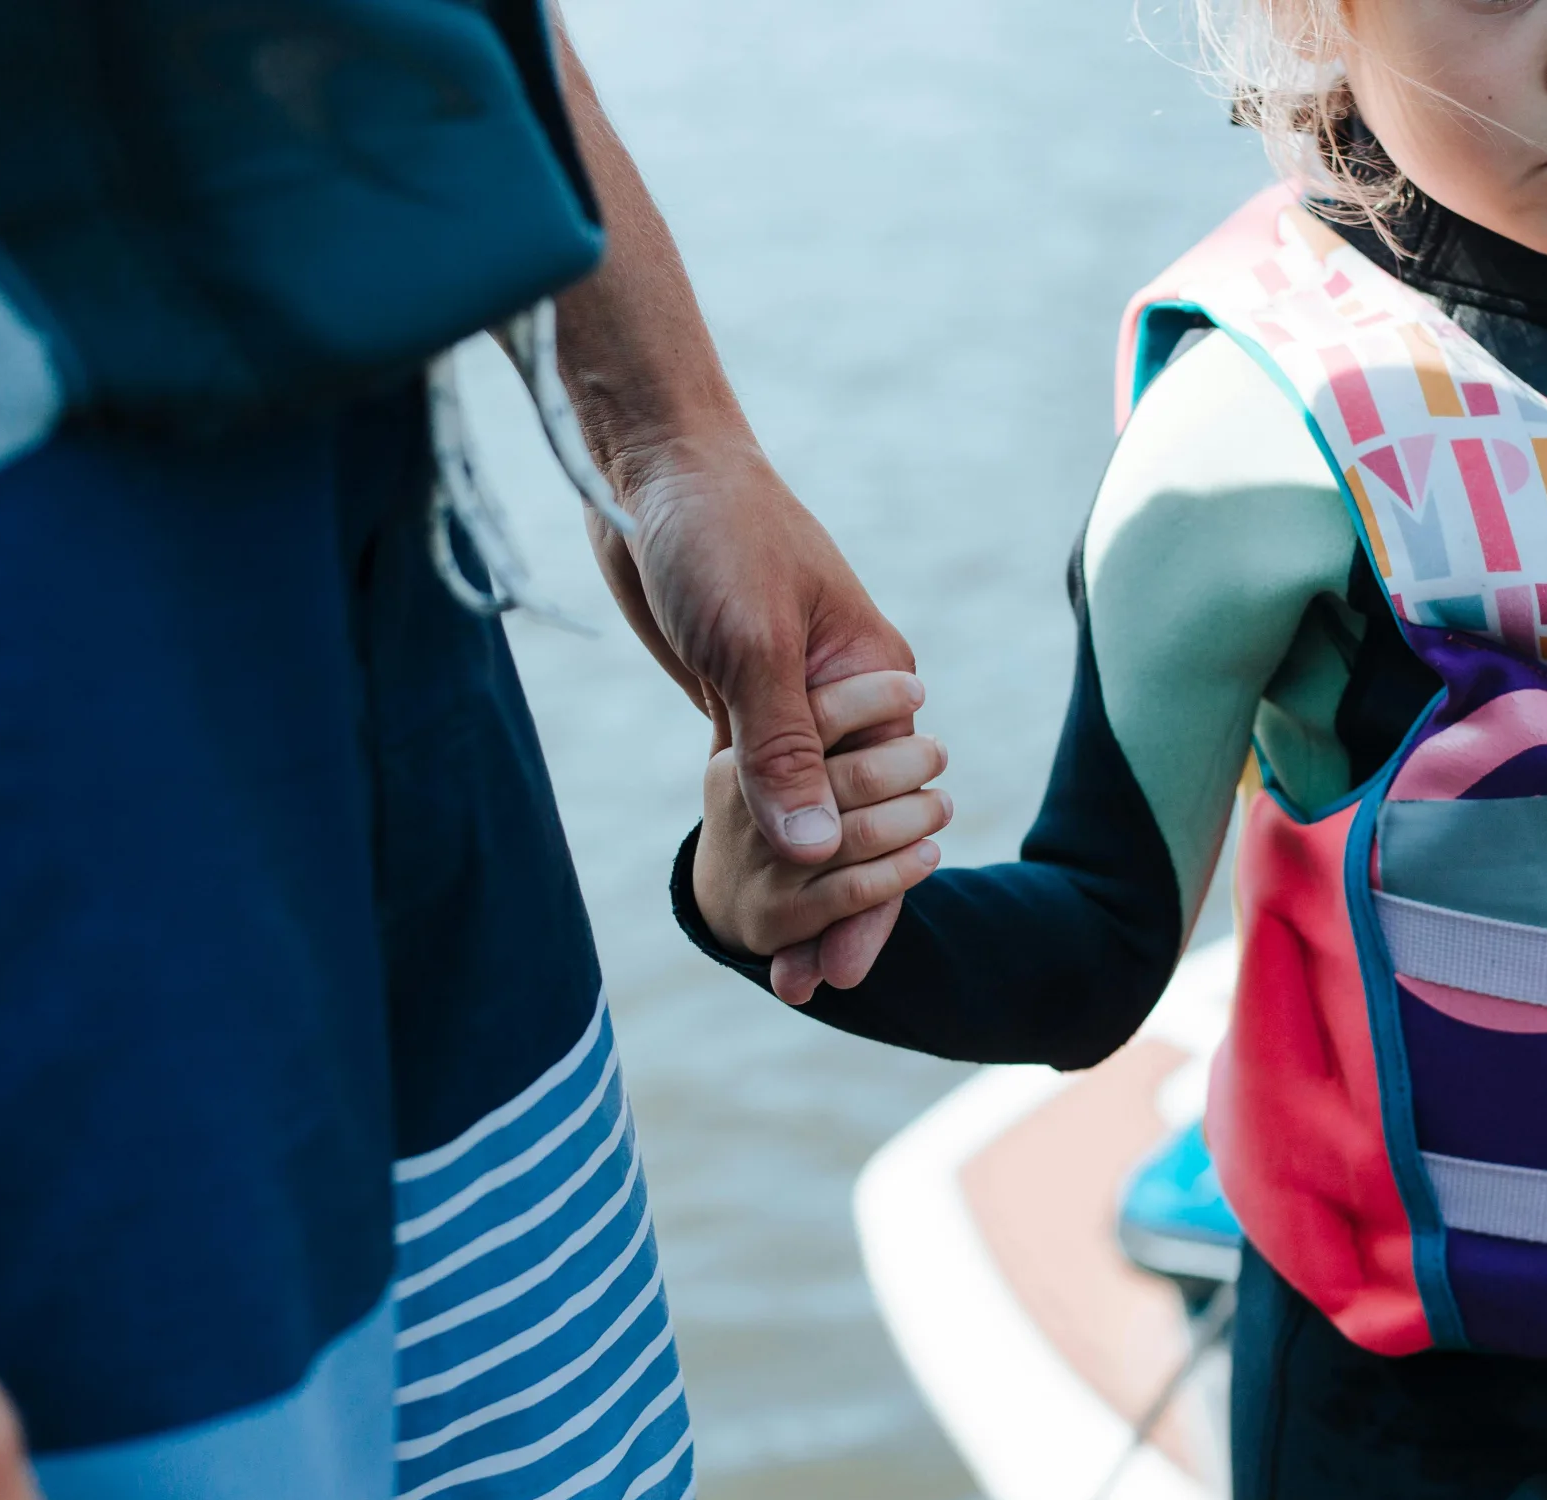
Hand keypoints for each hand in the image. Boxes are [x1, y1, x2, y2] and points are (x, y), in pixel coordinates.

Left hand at [584, 441, 917, 991]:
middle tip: (810, 989)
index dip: (873, 893)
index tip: (845, 968)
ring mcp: (794, 702)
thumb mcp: (750, 642)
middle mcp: (846, 698)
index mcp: (877, 679)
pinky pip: (762, 789)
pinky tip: (753, 895)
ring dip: (798, 887)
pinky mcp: (740, 701)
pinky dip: (761, 842)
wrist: (654, 465)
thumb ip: (785, 749)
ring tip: (784, 970)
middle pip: (856, 823)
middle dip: (842, 907)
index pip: (892, 806)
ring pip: (807, 815)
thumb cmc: (717, 531)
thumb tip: (814, 855)